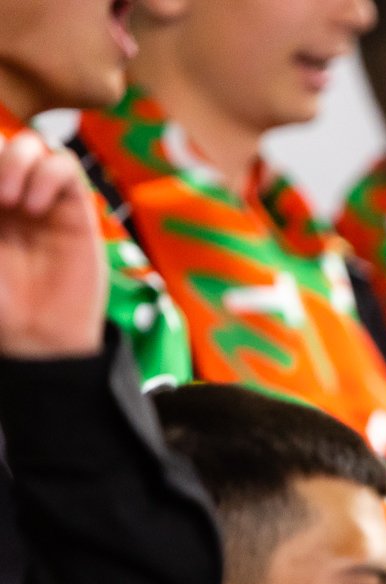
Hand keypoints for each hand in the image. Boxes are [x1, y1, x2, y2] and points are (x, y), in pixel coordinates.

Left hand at [0, 130, 107, 358]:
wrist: (36, 335)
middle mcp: (10, 193)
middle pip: (4, 143)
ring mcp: (43, 199)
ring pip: (33, 144)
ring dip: (17, 160)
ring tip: (11, 199)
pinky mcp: (75, 209)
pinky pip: (65, 166)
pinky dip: (48, 175)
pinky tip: (37, 208)